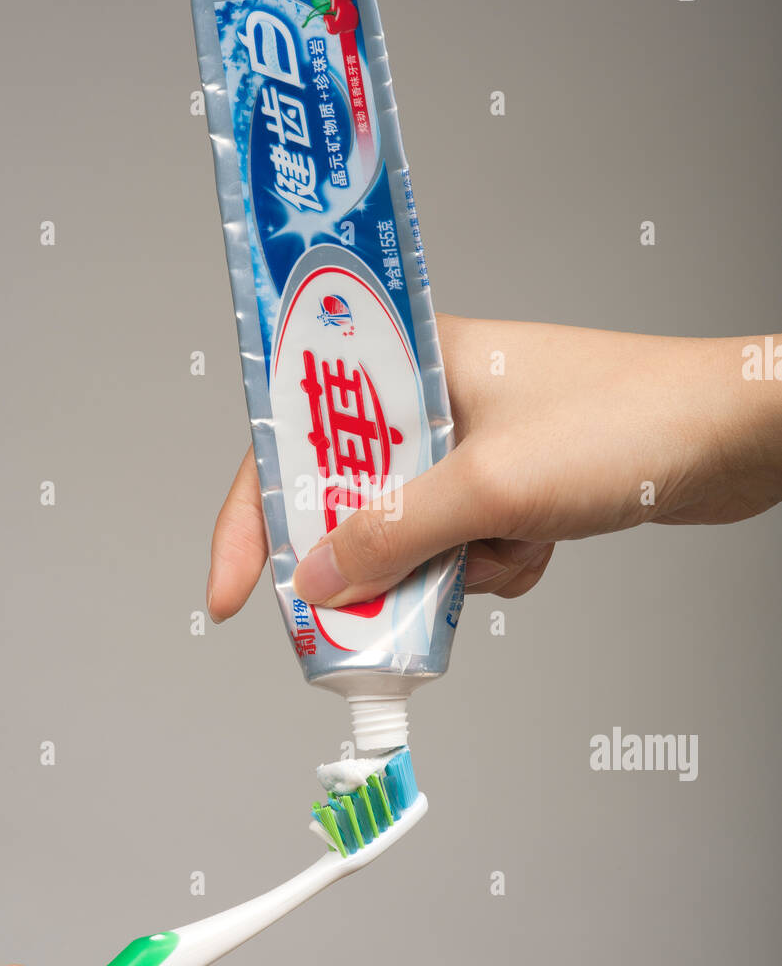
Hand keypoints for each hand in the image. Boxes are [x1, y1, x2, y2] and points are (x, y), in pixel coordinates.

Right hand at [207, 319, 781, 616]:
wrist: (734, 437)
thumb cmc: (624, 422)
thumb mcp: (490, 486)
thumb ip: (391, 534)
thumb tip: (315, 578)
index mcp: (408, 359)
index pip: (294, 432)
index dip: (252, 512)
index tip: (233, 589)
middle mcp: (431, 395)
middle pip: (347, 493)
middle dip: (365, 557)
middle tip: (371, 606)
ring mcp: (473, 441)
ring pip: (411, 532)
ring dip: (449, 566)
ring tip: (506, 551)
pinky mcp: (512, 480)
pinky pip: (467, 544)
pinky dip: (496, 563)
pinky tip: (541, 546)